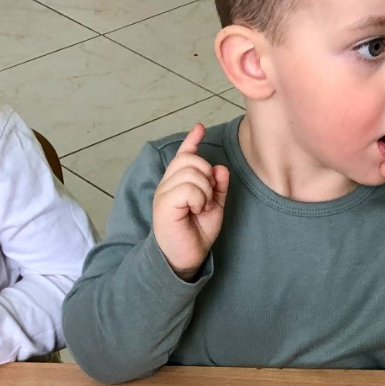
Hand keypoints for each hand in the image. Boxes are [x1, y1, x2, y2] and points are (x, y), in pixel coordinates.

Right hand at [152, 124, 228, 279]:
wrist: (186, 257)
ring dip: (205, 191)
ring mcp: (164, 193)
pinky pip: (188, 188)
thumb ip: (217, 187)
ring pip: (192, 172)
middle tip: (207, 199)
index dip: (192, 141)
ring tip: (201, 208)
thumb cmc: (196, 234)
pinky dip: (199, 199)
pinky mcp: (164, 204)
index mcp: (177, 183)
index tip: (199, 128)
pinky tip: (196, 210)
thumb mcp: (214, 207)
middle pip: (191, 160)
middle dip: (207, 175)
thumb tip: (220, 168)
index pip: (183, 156)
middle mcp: (168, 184)